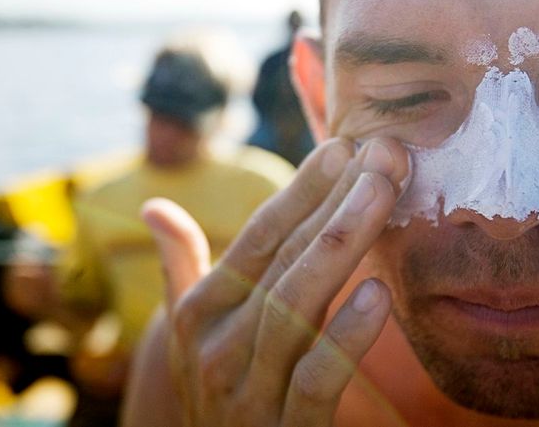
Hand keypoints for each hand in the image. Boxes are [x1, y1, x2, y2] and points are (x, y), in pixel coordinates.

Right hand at [140, 138, 410, 425]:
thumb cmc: (214, 389)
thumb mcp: (189, 333)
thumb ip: (180, 267)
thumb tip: (153, 207)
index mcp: (201, 313)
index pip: (257, 238)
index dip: (300, 192)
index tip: (343, 148)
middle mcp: (218, 346)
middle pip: (285, 260)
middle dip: (338, 201)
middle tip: (385, 152)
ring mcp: (249, 390)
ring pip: (298, 306)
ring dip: (344, 243)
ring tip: (384, 193)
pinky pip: (316, 378)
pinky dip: (346, 338)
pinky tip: (379, 294)